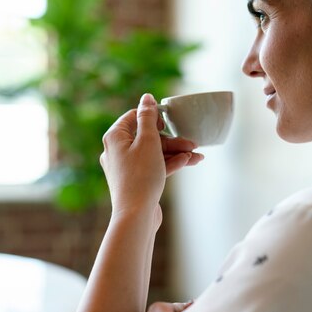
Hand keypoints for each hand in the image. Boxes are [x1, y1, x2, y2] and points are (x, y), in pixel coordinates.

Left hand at [100, 94, 202, 220]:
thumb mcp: (148, 141)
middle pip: (147, 137)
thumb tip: (146, 97)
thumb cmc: (140, 176)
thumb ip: (148, 117)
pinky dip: (170, 164)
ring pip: (154, 153)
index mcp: (114, 137)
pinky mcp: (135, 181)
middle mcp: (116, 151)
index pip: (133, 117)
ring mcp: (126, 167)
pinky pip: (153, 166)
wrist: (136, 214)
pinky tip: (188, 162)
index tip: (169, 121)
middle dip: (172, 140)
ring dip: (176, 152)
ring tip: (197, 155)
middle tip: (192, 142)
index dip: (153, 117)